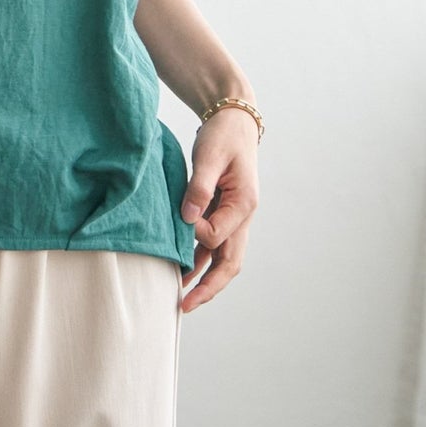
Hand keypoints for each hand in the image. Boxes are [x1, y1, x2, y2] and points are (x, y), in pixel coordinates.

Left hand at [179, 106, 258, 312]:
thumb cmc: (222, 136)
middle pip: (230, 263)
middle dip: (210, 287)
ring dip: (204, 279)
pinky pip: (214, 245)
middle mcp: (243, 216)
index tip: (180, 221)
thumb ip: (199, 187)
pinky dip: (200, 260)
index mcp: (245, 204)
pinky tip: (183, 271)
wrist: (232, 121)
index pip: (219, 235)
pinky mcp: (222, 213)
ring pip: (223, 258)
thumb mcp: (209, 156)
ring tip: (182, 298)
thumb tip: (188, 218)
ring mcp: (234, 217)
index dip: (196, 235)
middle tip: (186, 305)